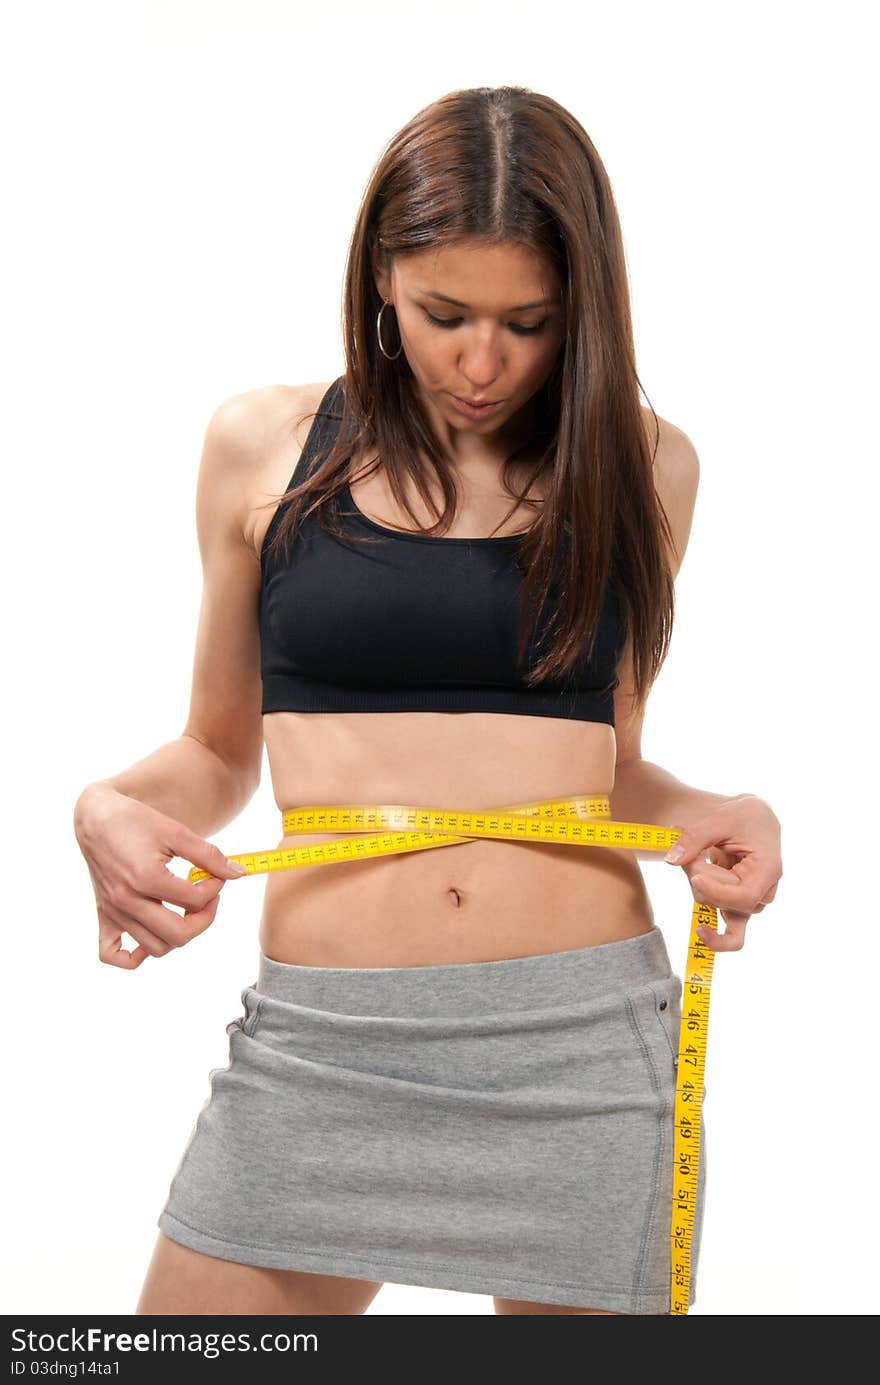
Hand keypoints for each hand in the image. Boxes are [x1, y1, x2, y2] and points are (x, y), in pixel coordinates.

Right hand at [73, 784, 246, 968]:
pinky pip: (112, 954)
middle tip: (209, 898)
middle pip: (179, 935)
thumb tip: (237, 873)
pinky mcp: (104, 915)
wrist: (97, 818)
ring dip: (178, 934)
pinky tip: (152, 935)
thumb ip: (208, 855)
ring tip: (185, 910)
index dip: (216, 887)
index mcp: (146, 878)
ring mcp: (114, 912)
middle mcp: (127, 901)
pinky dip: (134, 956)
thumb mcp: (176, 832)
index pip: (195, 900)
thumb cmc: (136, 821)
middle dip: (205, 918)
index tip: (217, 875)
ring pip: (154, 948)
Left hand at [663, 794, 781, 951]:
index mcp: (768, 869)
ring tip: (695, 854)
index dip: (717, 892)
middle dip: (699, 876)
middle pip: (726, 903)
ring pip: (718, 908)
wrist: (754, 819)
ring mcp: (752, 903)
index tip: (695, 877)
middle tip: (687, 846)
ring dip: (698, 883)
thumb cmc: (743, 816)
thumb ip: (694, 838)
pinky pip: (729, 932)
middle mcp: (764, 891)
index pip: (743, 896)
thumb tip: (671, 860)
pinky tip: (701, 928)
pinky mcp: (739, 907)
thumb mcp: (720, 819)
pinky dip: (711, 926)